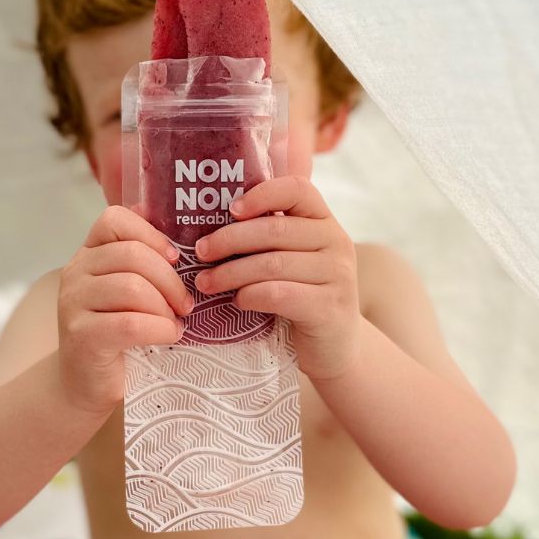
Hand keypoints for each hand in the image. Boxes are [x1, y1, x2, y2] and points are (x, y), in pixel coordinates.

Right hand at [57, 205, 193, 415]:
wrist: (86, 386)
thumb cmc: (116, 336)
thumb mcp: (127, 294)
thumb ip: (142, 266)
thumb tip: (178, 243)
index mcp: (88, 255)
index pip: (114, 219)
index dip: (151, 234)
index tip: (174, 259)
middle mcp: (75, 273)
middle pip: (132, 254)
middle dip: (170, 279)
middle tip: (185, 303)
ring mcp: (74, 304)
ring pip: (132, 287)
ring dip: (165, 307)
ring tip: (175, 321)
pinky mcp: (83, 336)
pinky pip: (131, 323)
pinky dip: (159, 329)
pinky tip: (168, 336)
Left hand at [192, 175, 360, 381]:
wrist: (336, 348)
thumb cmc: (302, 297)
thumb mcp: (293, 260)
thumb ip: (270, 239)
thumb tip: (211, 223)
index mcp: (325, 222)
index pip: (297, 189)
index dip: (261, 194)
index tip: (230, 210)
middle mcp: (337, 243)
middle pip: (274, 230)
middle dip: (229, 240)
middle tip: (200, 253)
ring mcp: (338, 276)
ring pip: (272, 264)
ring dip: (230, 273)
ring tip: (206, 282)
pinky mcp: (329, 308)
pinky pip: (278, 294)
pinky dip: (250, 296)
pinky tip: (237, 301)